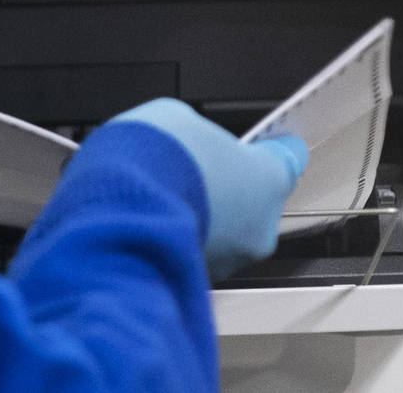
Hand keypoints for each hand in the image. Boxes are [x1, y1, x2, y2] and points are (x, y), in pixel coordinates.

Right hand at [112, 98, 306, 280]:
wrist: (115, 212)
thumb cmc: (153, 161)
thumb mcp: (177, 120)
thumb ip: (199, 136)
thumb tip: (193, 142)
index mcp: (268, 178)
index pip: (287, 160)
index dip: (266, 151)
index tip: (259, 147)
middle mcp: (260, 227)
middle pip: (253, 201)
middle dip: (226, 189)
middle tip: (192, 172)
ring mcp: (231, 261)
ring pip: (225, 234)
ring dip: (203, 218)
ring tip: (165, 198)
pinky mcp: (200, 282)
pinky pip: (196, 254)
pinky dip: (180, 239)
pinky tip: (154, 222)